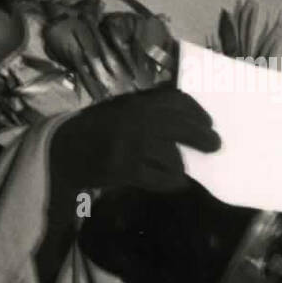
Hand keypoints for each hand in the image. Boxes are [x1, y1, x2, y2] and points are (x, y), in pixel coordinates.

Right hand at [53, 87, 220, 197]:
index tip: (208, 122)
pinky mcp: (125, 169)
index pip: (177, 99)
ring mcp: (131, 145)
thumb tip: (188, 112)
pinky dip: (172, 182)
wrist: (66, 149)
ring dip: (182, 165)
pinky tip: (176, 183)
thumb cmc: (98, 127)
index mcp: (137, 102)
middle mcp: (137, 119)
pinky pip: (159, 178)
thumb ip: (151, 107)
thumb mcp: (123, 107)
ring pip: (172, 156)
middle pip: (182, 126)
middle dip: (202, 137)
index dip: (197, 111)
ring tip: (184, 169)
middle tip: (215, 145)